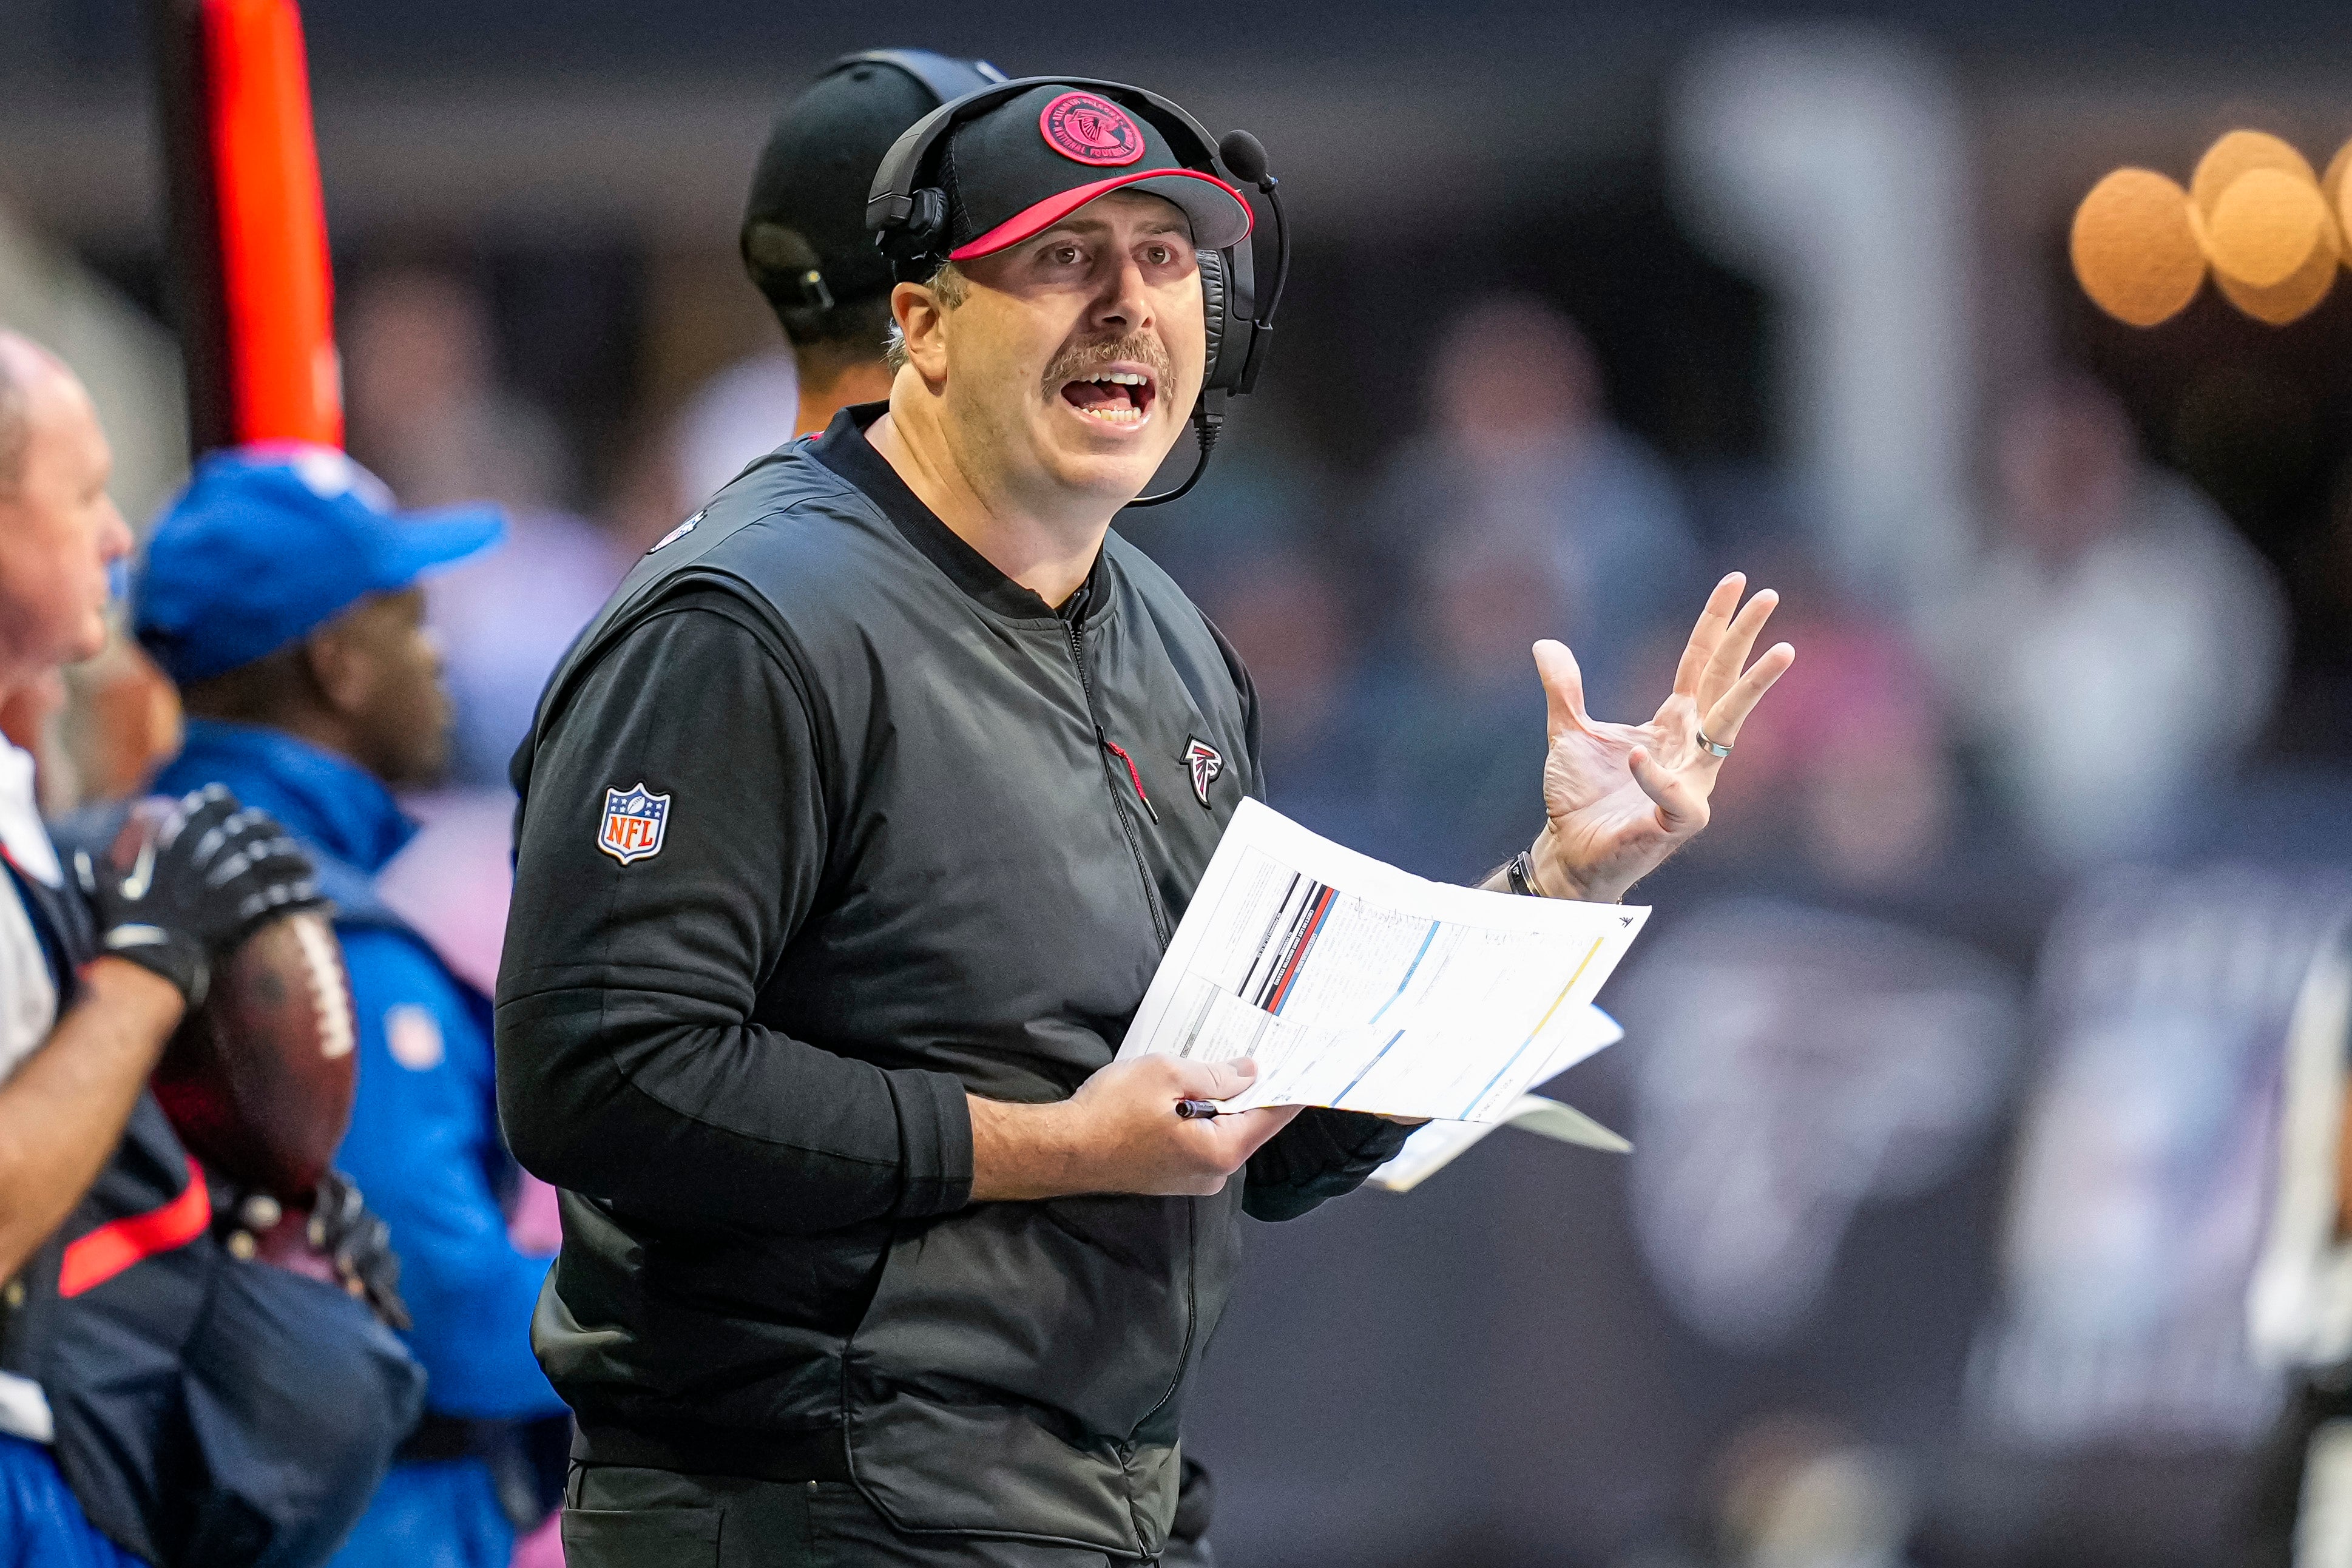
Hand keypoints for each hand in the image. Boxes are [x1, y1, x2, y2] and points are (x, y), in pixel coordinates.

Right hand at [77, 785, 325, 1006]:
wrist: (147, 969)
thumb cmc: (125, 935)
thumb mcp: (108, 896)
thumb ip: (99, 874)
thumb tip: (76, 862)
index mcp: (179, 854)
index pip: (202, 814)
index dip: (216, 803)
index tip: (226, 798)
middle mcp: (209, 863)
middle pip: (248, 831)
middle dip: (264, 827)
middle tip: (274, 829)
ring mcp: (230, 887)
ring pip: (275, 861)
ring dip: (295, 861)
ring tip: (308, 866)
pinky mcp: (248, 914)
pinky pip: (287, 902)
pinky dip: (309, 903)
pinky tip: (326, 904)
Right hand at [969, 1057, 1302, 1201]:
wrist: (1061, 1150)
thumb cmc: (1112, 1111)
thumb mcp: (1168, 1074)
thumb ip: (1216, 1075)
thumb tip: (1250, 1072)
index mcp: (1223, 1151)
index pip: (1273, 1116)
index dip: (1290, 1086)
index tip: (1308, 1064)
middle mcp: (1215, 1174)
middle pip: (1248, 1124)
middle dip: (1250, 1089)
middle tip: (1259, 1050)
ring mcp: (1192, 1180)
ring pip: (1221, 1131)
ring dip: (1219, 1102)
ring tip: (1216, 1065)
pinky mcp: (1170, 1177)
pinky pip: (1199, 1141)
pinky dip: (1198, 1116)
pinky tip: (1185, 1092)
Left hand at [1526, 573, 1793, 902]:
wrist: (1568, 851)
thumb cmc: (1580, 798)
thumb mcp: (1567, 732)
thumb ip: (1564, 690)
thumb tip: (1546, 644)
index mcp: (1672, 723)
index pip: (1701, 663)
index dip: (1716, 624)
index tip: (1736, 581)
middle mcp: (1691, 747)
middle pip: (1725, 681)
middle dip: (1747, 638)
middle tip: (1770, 594)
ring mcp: (1691, 783)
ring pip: (1730, 729)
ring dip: (1753, 689)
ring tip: (1781, 652)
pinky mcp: (1677, 821)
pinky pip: (1678, 795)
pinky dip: (1657, 776)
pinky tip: (1637, 756)